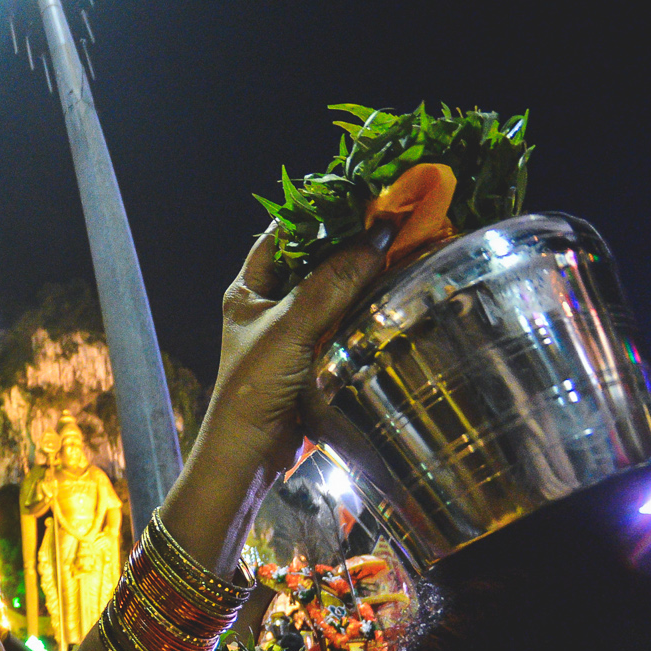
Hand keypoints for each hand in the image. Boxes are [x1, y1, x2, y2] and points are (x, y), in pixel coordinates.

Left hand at [213, 221, 391, 472]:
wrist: (250, 452)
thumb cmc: (255, 385)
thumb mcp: (291, 326)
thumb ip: (333, 282)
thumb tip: (378, 237)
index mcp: (248, 288)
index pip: (283, 234)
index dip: (319, 213)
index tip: (360, 198)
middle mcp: (268, 305)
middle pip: (313, 260)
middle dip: (350, 244)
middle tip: (392, 223)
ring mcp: (291, 331)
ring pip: (332, 291)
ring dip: (361, 276)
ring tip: (402, 251)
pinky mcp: (312, 357)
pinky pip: (342, 322)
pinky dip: (364, 309)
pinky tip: (393, 295)